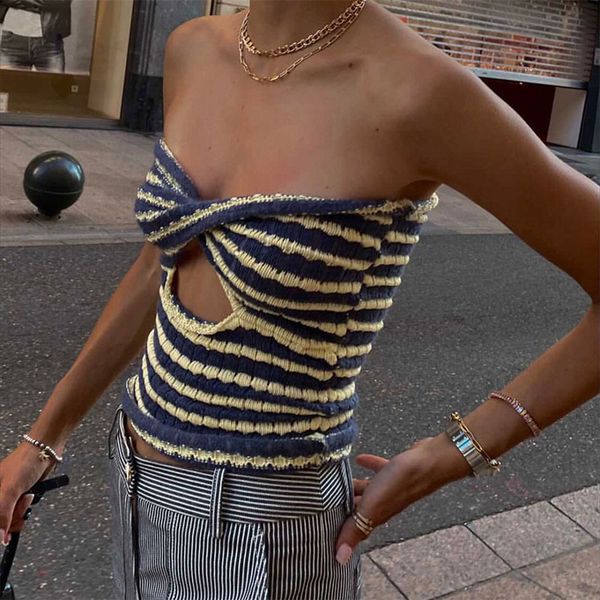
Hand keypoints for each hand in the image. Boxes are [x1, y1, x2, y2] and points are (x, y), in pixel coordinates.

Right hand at [0, 443, 54, 544]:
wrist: (45, 450)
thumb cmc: (25, 463)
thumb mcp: (10, 489)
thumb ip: (3, 514)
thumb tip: (0, 538)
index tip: (5, 536)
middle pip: (0, 521)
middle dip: (13, 516)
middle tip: (20, 503)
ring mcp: (6, 497)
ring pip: (10, 518)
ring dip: (21, 510)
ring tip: (27, 495)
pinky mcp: (18, 497)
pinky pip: (19, 512)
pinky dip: (26, 507)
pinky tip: (30, 495)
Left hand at [335, 437, 447, 564]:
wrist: (429, 461)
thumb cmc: (400, 483)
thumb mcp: (372, 507)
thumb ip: (355, 530)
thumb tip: (340, 559)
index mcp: (377, 515)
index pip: (356, 527)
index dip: (342, 531)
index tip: (325, 530)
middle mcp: (385, 503)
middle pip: (361, 507)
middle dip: (345, 506)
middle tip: (327, 500)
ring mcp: (392, 486)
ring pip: (370, 489)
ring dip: (356, 486)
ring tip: (339, 480)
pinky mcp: (397, 470)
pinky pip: (380, 469)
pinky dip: (369, 465)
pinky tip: (360, 458)